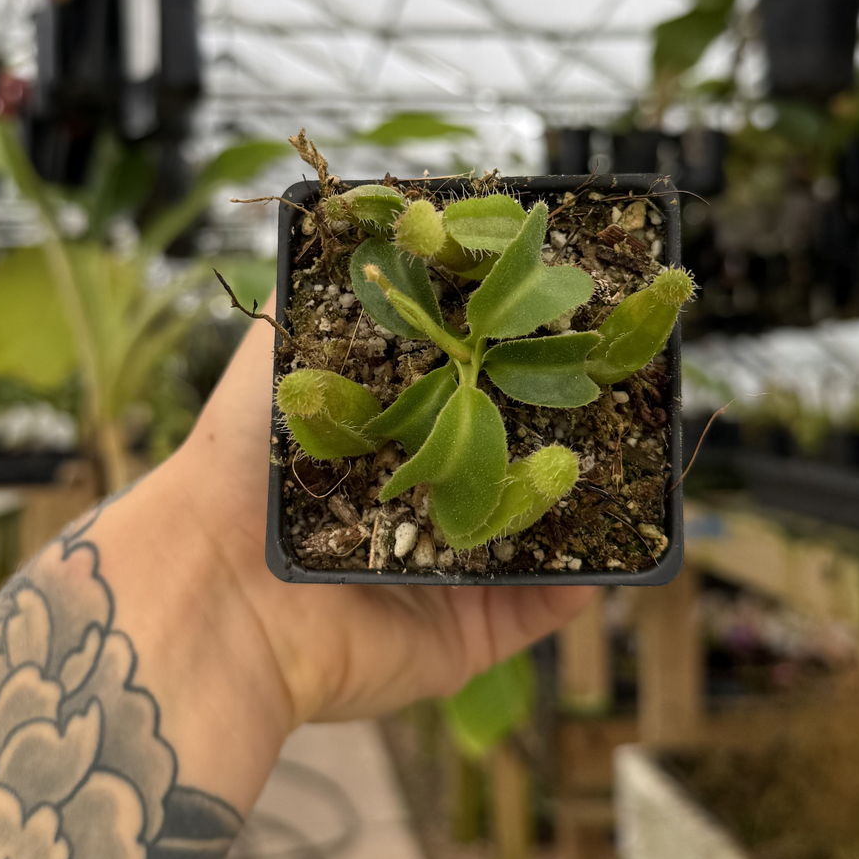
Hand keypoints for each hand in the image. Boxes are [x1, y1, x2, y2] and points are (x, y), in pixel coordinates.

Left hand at [112, 311, 591, 734]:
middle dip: (562, 425)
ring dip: (585, 496)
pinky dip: (587, 581)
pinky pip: (541, 609)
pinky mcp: (466, 635)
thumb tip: (377, 224)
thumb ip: (324, 291)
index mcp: (387, 438)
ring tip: (639, 452)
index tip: (566, 319)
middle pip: (512, 458)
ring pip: (540, 531)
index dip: (516, 361)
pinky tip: (630, 541)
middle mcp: (422, 500)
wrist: (218, 582)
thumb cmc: (240, 457)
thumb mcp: (280, 348)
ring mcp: (451, 570)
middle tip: (617, 384)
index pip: (470, 393)